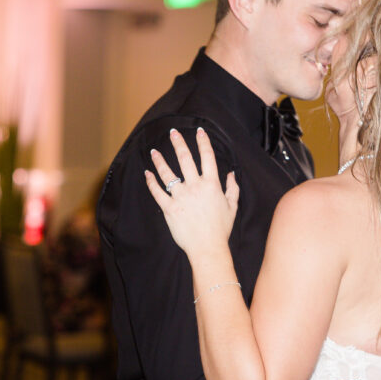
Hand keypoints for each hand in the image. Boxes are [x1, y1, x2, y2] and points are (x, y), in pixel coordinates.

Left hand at [145, 128, 238, 257]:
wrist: (208, 247)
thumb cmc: (221, 229)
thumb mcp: (232, 207)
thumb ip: (232, 188)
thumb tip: (232, 174)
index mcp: (212, 185)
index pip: (207, 157)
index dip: (203, 142)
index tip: (199, 131)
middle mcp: (195, 187)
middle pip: (185, 159)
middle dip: (178, 143)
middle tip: (173, 133)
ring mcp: (181, 197)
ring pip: (167, 174)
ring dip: (159, 161)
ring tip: (153, 151)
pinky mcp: (169, 208)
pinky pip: (157, 192)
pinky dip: (151, 182)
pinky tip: (147, 173)